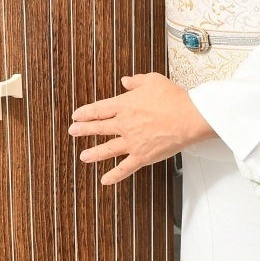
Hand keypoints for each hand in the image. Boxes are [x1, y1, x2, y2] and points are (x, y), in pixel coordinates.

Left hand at [69, 72, 214, 185]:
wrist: (187, 117)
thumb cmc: (172, 98)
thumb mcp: (153, 80)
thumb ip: (136, 81)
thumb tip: (125, 81)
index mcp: (125, 105)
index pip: (99, 109)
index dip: (86, 112)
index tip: (76, 115)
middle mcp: (125, 124)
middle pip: (99, 127)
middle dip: (83, 129)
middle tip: (72, 131)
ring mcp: (132, 142)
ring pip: (107, 149)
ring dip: (93, 153)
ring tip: (83, 156)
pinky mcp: (142, 156)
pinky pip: (125, 168)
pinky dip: (114, 175)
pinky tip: (105, 180)